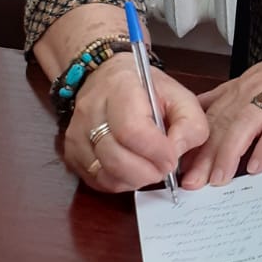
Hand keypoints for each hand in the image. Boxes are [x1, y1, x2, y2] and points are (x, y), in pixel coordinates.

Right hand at [64, 53, 208, 193]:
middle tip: (164, 167)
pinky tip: (134, 170)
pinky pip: (97, 181)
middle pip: (115, 158)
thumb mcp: (179, 96)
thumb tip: (176, 152)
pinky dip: (120, 182)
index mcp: (120, 88)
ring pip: (105, 174)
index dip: (156, 151)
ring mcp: (76, 134)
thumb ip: (190, 123)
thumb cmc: (145, 88)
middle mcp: (90, 111)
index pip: (131, 130)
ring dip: (135, 179)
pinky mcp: (71, 153)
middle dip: (148, 171)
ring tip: (150, 168)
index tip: (172, 158)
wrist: (105, 78)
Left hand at [179, 36, 261, 187]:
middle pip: (221, 125)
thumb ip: (231, 99)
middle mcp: (252, 92)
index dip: (192, 143)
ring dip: (228, 154)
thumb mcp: (257, 82)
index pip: (208, 117)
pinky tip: (256, 167)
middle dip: (203, 156)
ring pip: (243, 127)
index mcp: (240, 88)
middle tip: (191, 181)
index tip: (180, 165)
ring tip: (218, 179)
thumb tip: (203, 114)